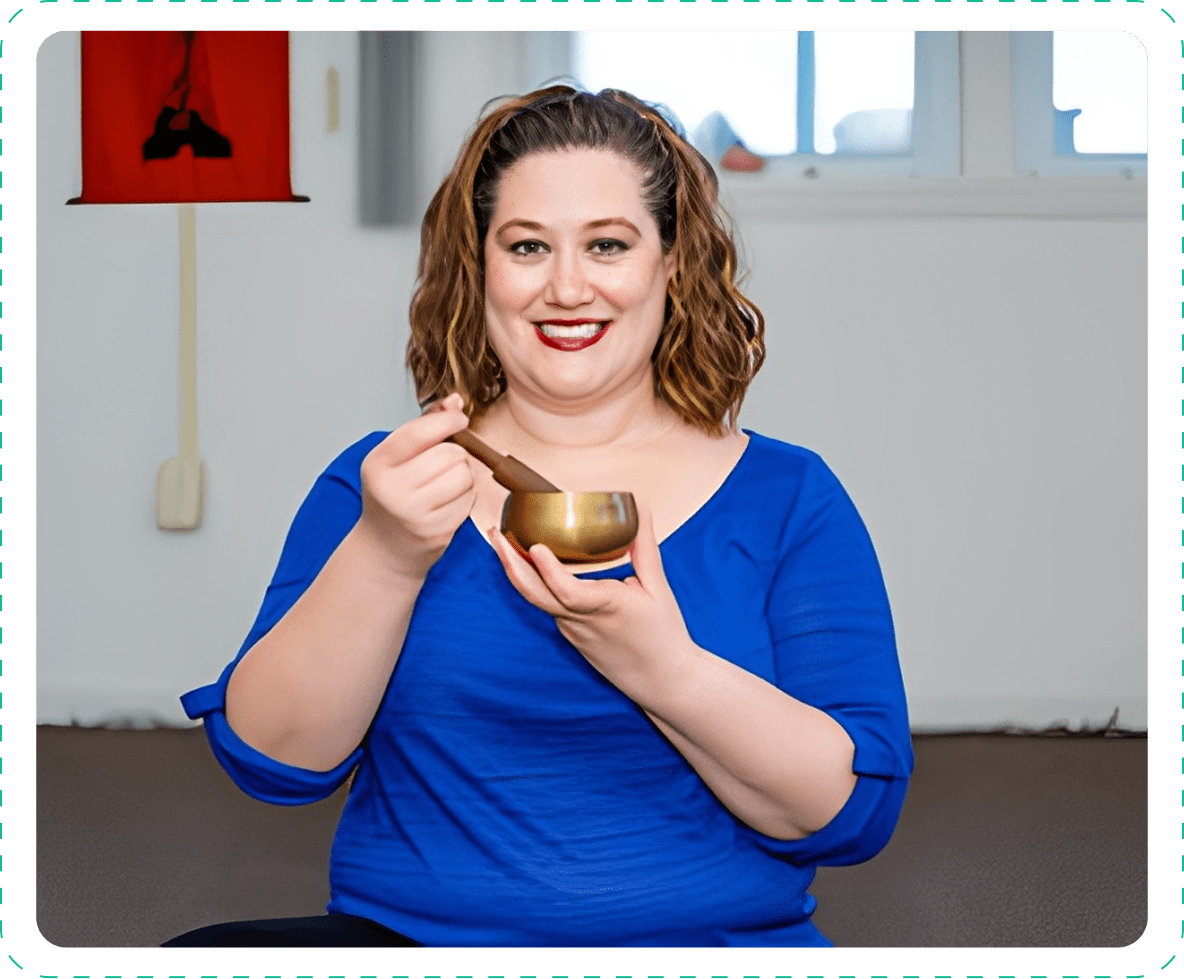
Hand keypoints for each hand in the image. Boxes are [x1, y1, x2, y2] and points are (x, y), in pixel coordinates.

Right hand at [358, 392, 475, 580]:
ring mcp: (415, 515)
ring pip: (465, 476)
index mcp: (378, 464)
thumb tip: (455, 401)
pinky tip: (448, 500)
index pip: (420, 433)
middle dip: (456, 452)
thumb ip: (424, 426)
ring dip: (464, 474)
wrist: (384, 547)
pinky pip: (469, 500)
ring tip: (446, 481)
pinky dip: (465, 495)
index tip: (459, 419)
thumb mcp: (396, 457)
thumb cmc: (393, 493)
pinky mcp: (436, 532)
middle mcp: (393, 490)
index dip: (448, 420)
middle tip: (444, 461)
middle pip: (450, 454)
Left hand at [488, 502, 697, 702]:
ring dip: (517, 570)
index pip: (568, 591)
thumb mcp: (657, 588)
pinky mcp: (569, 634)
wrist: (661, 681)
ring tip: (502, 540)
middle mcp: (581, 621)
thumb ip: (644, 546)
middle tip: (494, 533)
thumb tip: (641, 507)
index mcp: (605, 607)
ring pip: (537, 599)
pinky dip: (534, 582)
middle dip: (510, 562)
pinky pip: (547, 605)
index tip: (535, 547)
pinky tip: (528, 562)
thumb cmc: (662, 635)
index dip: (549, 570)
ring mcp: (571, 630)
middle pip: (535, 594)